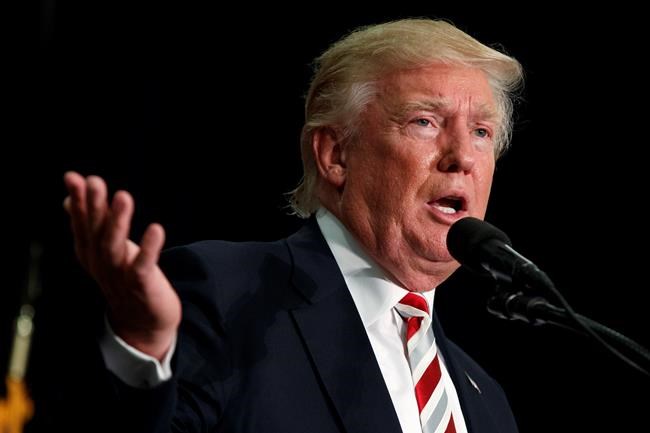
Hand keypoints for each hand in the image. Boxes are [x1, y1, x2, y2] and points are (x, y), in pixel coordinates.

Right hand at [63, 171, 180, 360]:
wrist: (142, 322)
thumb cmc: (124, 278)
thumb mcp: (104, 249)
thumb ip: (89, 223)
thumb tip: (68, 199)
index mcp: (90, 252)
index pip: (82, 223)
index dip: (78, 201)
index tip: (74, 177)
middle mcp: (101, 263)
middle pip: (96, 232)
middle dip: (94, 207)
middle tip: (95, 181)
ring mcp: (120, 276)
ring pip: (115, 248)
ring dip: (118, 222)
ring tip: (123, 197)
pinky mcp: (142, 286)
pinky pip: (144, 267)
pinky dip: (149, 249)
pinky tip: (156, 229)